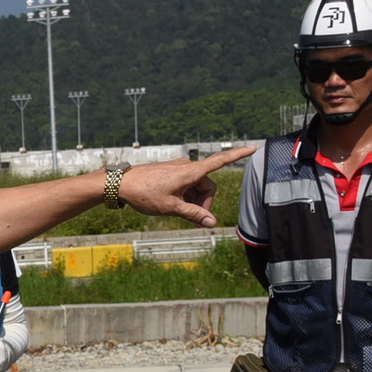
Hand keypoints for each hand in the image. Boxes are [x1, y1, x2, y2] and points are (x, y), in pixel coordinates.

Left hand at [117, 146, 254, 225]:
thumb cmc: (143, 193)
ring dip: (194, 201)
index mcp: (190, 172)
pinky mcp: (170, 173)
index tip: (253, 147)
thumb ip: (193, 215)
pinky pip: (186, 185)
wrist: (118, 183)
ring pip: (196, 187)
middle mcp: (186, 167)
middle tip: (193, 220)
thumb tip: (212, 223)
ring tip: (178, 213)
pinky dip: (185, 196)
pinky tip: (173, 205)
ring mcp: (177, 169)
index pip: (220, 161)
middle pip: (207, 186)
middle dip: (204, 203)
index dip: (237, 155)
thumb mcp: (170, 207)